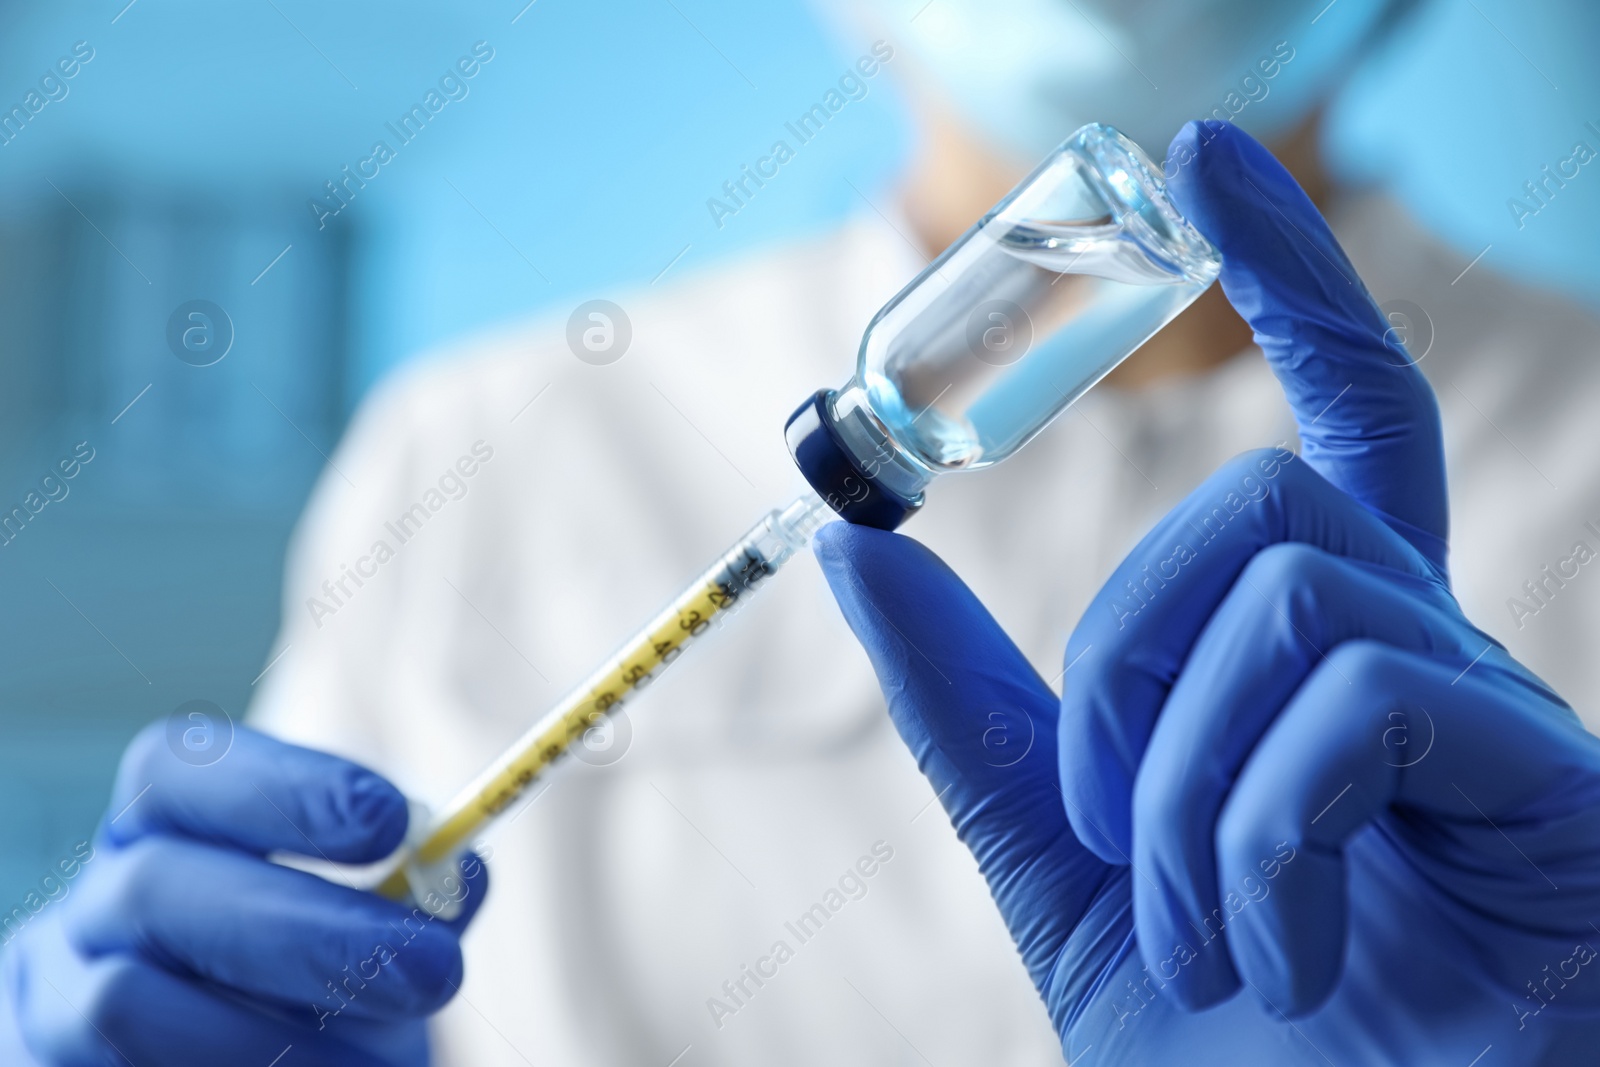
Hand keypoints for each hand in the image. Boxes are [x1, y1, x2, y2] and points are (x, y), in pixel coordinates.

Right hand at [0, 724, 486, 1065]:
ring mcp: (50, 1005)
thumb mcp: (356, 935)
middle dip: (309, 931)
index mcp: (157, 834)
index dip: (284, 787)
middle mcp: (90, 909)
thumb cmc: (299, 992)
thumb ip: (406, 903)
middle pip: (160, 889)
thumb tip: (467, 875)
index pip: (180, 771)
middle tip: (437, 970)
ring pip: (129, 1008)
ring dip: (272, 1041)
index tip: (393, 818)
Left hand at [815, 121, 1599, 1064]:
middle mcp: (1433, 663)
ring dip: (1174, 781)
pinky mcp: (1562, 797)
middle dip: (1121, 657)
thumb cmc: (1230, 1050)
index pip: (1335, 419)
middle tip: (1102, 828)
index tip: (1207, 157)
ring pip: (1290, 591)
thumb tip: (860, 545)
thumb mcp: (1062, 864)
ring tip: (1197, 930)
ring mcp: (1506, 726)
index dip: (1288, 274)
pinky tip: (1275, 949)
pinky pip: (1361, 699)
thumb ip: (972, 712)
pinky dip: (1255, 837)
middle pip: (1263, 499)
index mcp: (1328, 669)